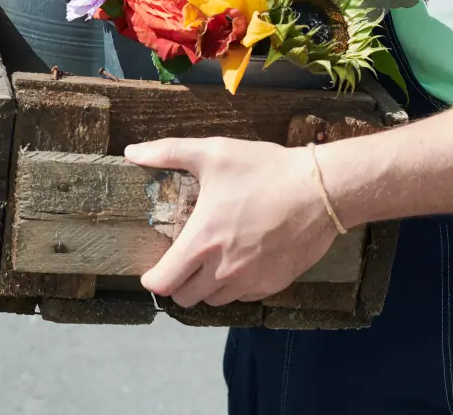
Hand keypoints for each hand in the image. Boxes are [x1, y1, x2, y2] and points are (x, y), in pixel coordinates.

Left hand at [125, 136, 337, 307]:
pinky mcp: (273, 284)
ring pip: (214, 300)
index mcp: (202, 242)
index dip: (152, 279)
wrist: (321, 191)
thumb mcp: (214, 153)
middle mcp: (223, 270)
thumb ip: (168, 152)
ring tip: (210, 260)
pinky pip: (243, 296)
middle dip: (177, 283)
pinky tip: (239, 260)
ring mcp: (249, 281)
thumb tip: (131, 152)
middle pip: (184, 298)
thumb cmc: (265, 171)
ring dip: (206, 286)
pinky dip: (235, 286)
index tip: (153, 268)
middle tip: (182, 261)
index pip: (162, 284)